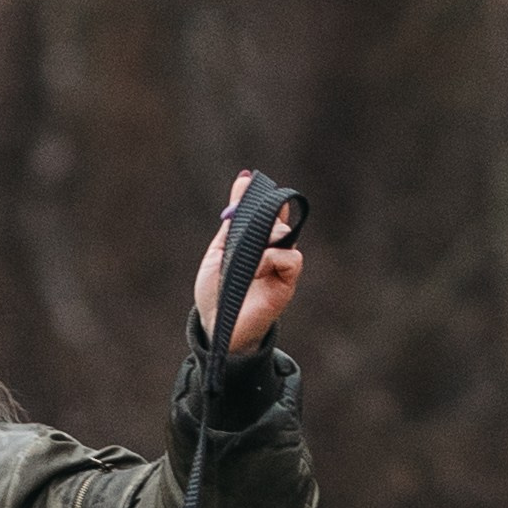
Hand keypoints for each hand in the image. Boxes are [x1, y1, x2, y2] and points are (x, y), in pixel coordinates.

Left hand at [193, 167, 302, 358]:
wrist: (218, 327)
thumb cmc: (217, 294)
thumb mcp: (220, 251)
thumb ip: (233, 221)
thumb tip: (243, 180)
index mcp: (253, 242)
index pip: (265, 211)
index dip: (261, 196)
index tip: (248, 180)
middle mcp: (270, 251)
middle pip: (275, 218)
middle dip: (262, 212)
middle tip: (249, 216)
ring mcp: (279, 265)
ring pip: (283, 234)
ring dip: (264, 237)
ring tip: (246, 256)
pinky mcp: (287, 281)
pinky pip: (290, 257)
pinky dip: (272, 258)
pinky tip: (256, 269)